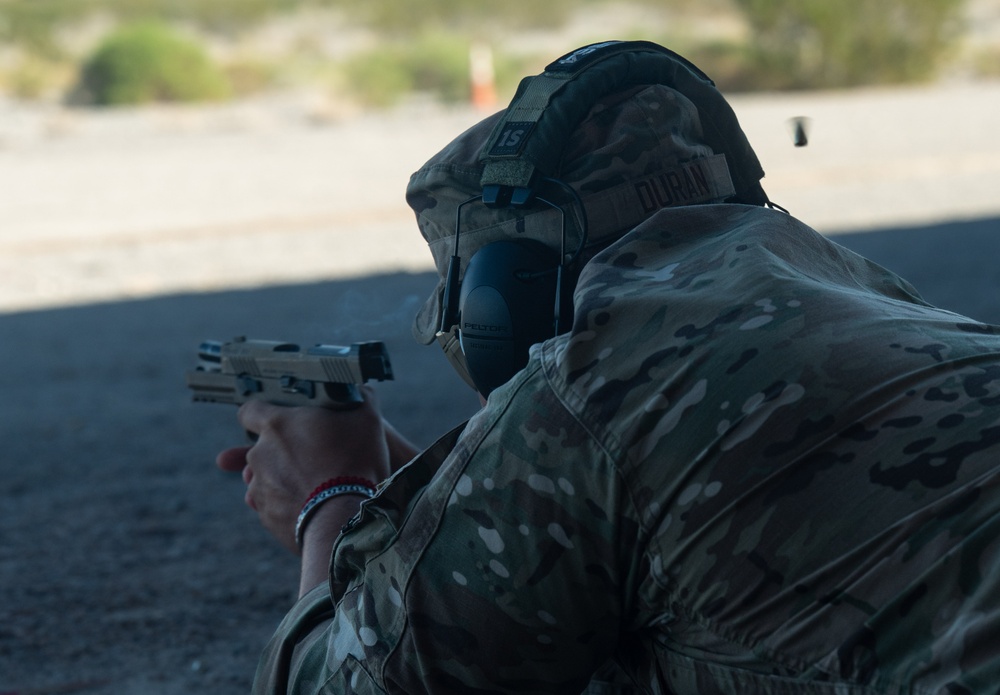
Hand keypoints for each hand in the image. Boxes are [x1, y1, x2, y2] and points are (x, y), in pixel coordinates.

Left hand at [216, 386, 391, 552]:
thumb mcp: (368, 420)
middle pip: (262, 447)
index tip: (282, 420)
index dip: (265, 414)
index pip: (250, 410)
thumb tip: (361, 391)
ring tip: (317, 485)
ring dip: (285, 478)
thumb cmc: (356, 464)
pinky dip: (289, 504)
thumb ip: (360, 398)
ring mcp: (260, 488)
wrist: (345, 520)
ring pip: (267, 478)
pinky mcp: (267, 516)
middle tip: (314, 455)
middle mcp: (260, 454)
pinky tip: (314, 505)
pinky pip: (273, 505)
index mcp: (277, 425)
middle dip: (283, 450)